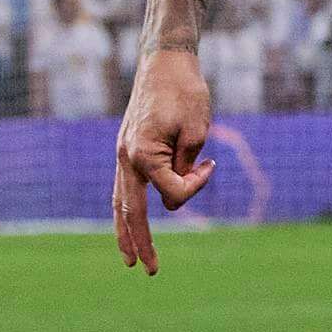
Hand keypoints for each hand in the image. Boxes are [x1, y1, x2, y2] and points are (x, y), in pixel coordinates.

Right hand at [111, 47, 217, 273]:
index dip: (197, 185)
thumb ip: (188, 166)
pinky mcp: (126, 149)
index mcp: (144, 155)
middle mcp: (127, 158)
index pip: (173, 192)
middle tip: (149, 270)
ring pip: (120, 203)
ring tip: (129, 258)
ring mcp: (122, 154)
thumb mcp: (198, 128)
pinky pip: (122, 187)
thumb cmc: (185, 91)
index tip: (210, 161)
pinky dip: (124, 208)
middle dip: (141, 243)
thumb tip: (176, 193)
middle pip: (131, 213)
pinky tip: (127, 222)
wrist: (164, 60)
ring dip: (125, 232)